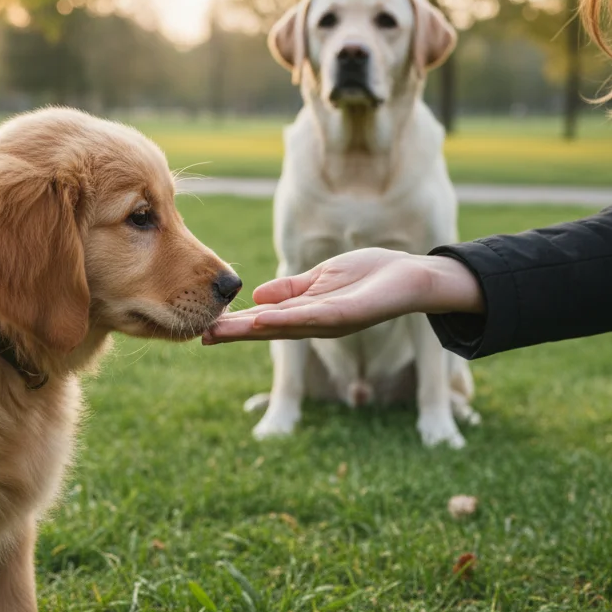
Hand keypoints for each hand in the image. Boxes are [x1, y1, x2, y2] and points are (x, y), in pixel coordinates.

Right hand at [203, 249, 482, 343]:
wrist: (410, 276)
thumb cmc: (370, 275)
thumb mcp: (321, 278)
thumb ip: (291, 289)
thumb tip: (255, 298)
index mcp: (306, 313)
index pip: (264, 320)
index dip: (235, 324)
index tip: (206, 326)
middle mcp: (313, 324)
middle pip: (267, 330)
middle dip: (235, 332)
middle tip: (201, 336)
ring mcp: (329, 322)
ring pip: (284, 327)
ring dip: (252, 330)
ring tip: (223, 330)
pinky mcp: (346, 315)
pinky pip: (312, 318)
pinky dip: (286, 319)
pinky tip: (263, 318)